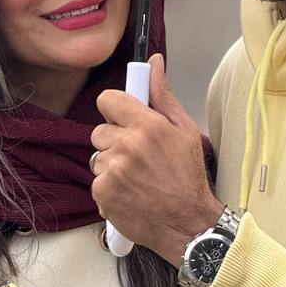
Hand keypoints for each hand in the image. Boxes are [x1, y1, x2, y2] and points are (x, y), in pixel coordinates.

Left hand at [91, 54, 222, 264]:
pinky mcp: (102, 193)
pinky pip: (97, 180)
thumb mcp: (184, 130)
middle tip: (137, 157)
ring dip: (112, 166)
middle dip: (114, 141)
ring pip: (98, 157)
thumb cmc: (188, 177)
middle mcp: (126, 145)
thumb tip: (153, 63)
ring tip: (136, 178)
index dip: (115, 109)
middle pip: (99, 131)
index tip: (125, 119)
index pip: (107, 100)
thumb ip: (163, 95)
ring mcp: (112, 171)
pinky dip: (109, 188)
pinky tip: (130, 193)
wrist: (187, 223)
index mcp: (146, 125)